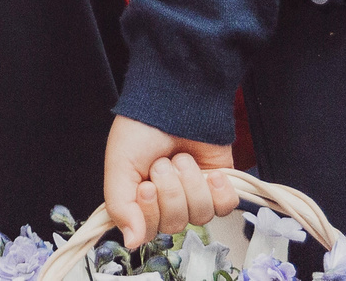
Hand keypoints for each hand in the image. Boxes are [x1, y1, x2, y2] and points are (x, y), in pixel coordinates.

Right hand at [103, 114, 236, 244]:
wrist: (175, 102)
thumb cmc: (142, 128)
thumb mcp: (120, 164)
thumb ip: (120, 205)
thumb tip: (131, 242)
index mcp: (139, 199)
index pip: (147, 230)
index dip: (150, 212)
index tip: (146, 187)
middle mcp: (167, 202)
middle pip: (175, 223)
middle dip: (171, 190)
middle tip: (164, 164)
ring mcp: (195, 195)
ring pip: (200, 215)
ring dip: (191, 183)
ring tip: (182, 159)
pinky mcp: (219, 188)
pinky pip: (225, 208)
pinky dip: (218, 190)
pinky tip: (210, 173)